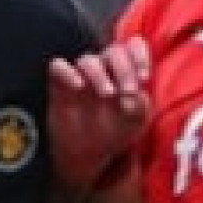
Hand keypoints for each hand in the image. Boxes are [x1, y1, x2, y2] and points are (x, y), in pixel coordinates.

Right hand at [46, 37, 150, 194]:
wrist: (87, 154)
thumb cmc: (114, 132)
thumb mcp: (135, 123)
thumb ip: (141, 107)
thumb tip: (138, 95)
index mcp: (125, 71)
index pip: (132, 47)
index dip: (139, 56)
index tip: (144, 77)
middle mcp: (103, 68)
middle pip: (113, 52)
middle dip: (124, 69)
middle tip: (129, 91)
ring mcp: (80, 75)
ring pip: (88, 60)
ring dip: (100, 74)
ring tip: (108, 94)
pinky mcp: (59, 85)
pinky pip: (58, 67)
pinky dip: (68, 72)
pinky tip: (79, 86)